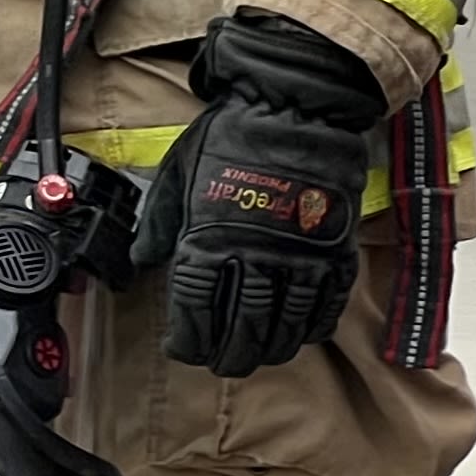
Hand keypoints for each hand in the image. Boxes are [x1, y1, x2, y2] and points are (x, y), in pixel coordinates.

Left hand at [138, 9, 380, 376]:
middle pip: (240, 326)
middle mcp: (254, 256)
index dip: (188, 338)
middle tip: (222, 365)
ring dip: (269, 347)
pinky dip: (313, 326)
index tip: (183, 351)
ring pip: (284, 323)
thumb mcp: (178, 175)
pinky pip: (326, 303)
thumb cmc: (231, 137)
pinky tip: (301, 336)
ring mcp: (298, 256)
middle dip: (228, 354)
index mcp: (208, 239)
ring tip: (258, 357)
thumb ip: (162, 225)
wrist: (295, 109)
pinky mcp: (334, 250)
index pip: (194, 308)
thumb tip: (140, 261)